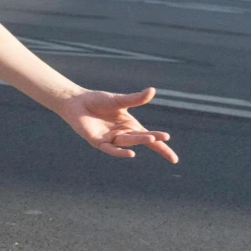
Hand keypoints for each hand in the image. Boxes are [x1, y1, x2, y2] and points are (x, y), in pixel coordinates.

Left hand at [59, 87, 177, 162]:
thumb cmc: (98, 101)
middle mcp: (122, 135)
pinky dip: (120, 152)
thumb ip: (135, 99)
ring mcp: (110, 139)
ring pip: (127, 142)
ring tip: (151, 137)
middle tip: (164, 137)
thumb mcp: (119, 100)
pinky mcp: (98, 142)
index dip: (162, 148)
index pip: (150, 139)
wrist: (76, 101)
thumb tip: (152, 90)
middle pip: (140, 139)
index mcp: (130, 126)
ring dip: (138, 140)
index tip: (174, 159)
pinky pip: (110, 149)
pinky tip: (131, 153)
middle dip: (153, 139)